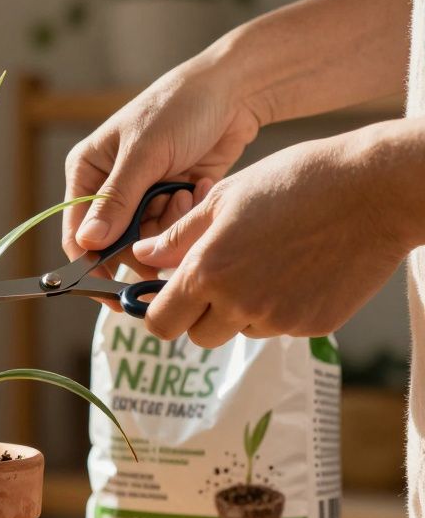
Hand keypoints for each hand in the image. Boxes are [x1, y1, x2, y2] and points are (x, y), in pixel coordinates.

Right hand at [63, 63, 263, 280]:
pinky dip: (186, 213)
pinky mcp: (171, 198)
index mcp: (88, 171)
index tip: (110, 290)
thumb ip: (116, 200)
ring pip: (146, 239)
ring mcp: (142, 195)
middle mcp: (110, 187)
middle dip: (141, 243)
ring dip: (169, 224)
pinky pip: (172, 228)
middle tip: (166, 237)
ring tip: (186, 192)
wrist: (235, 90)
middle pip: (114, 243)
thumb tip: (87, 243)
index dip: (91, 264)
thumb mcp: (144, 153)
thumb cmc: (180, 107)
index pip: (78, 232)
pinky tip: (198, 185)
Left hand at [131, 130, 413, 346]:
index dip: (159, 311)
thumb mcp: (224, 199)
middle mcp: (239, 304)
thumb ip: (177, 236)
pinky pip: (281, 328)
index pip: (160, 323)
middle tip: (219, 279)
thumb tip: (143, 255)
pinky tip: (300, 269)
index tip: (167, 297)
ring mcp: (279, 319)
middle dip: (200, 314)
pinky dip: (281, 308)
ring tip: (267, 263)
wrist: (375, 189)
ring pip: (240, 331)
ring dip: (241, 310)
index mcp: (208, 272)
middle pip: (198, 335)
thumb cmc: (294, 182)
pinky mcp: (314, 325)